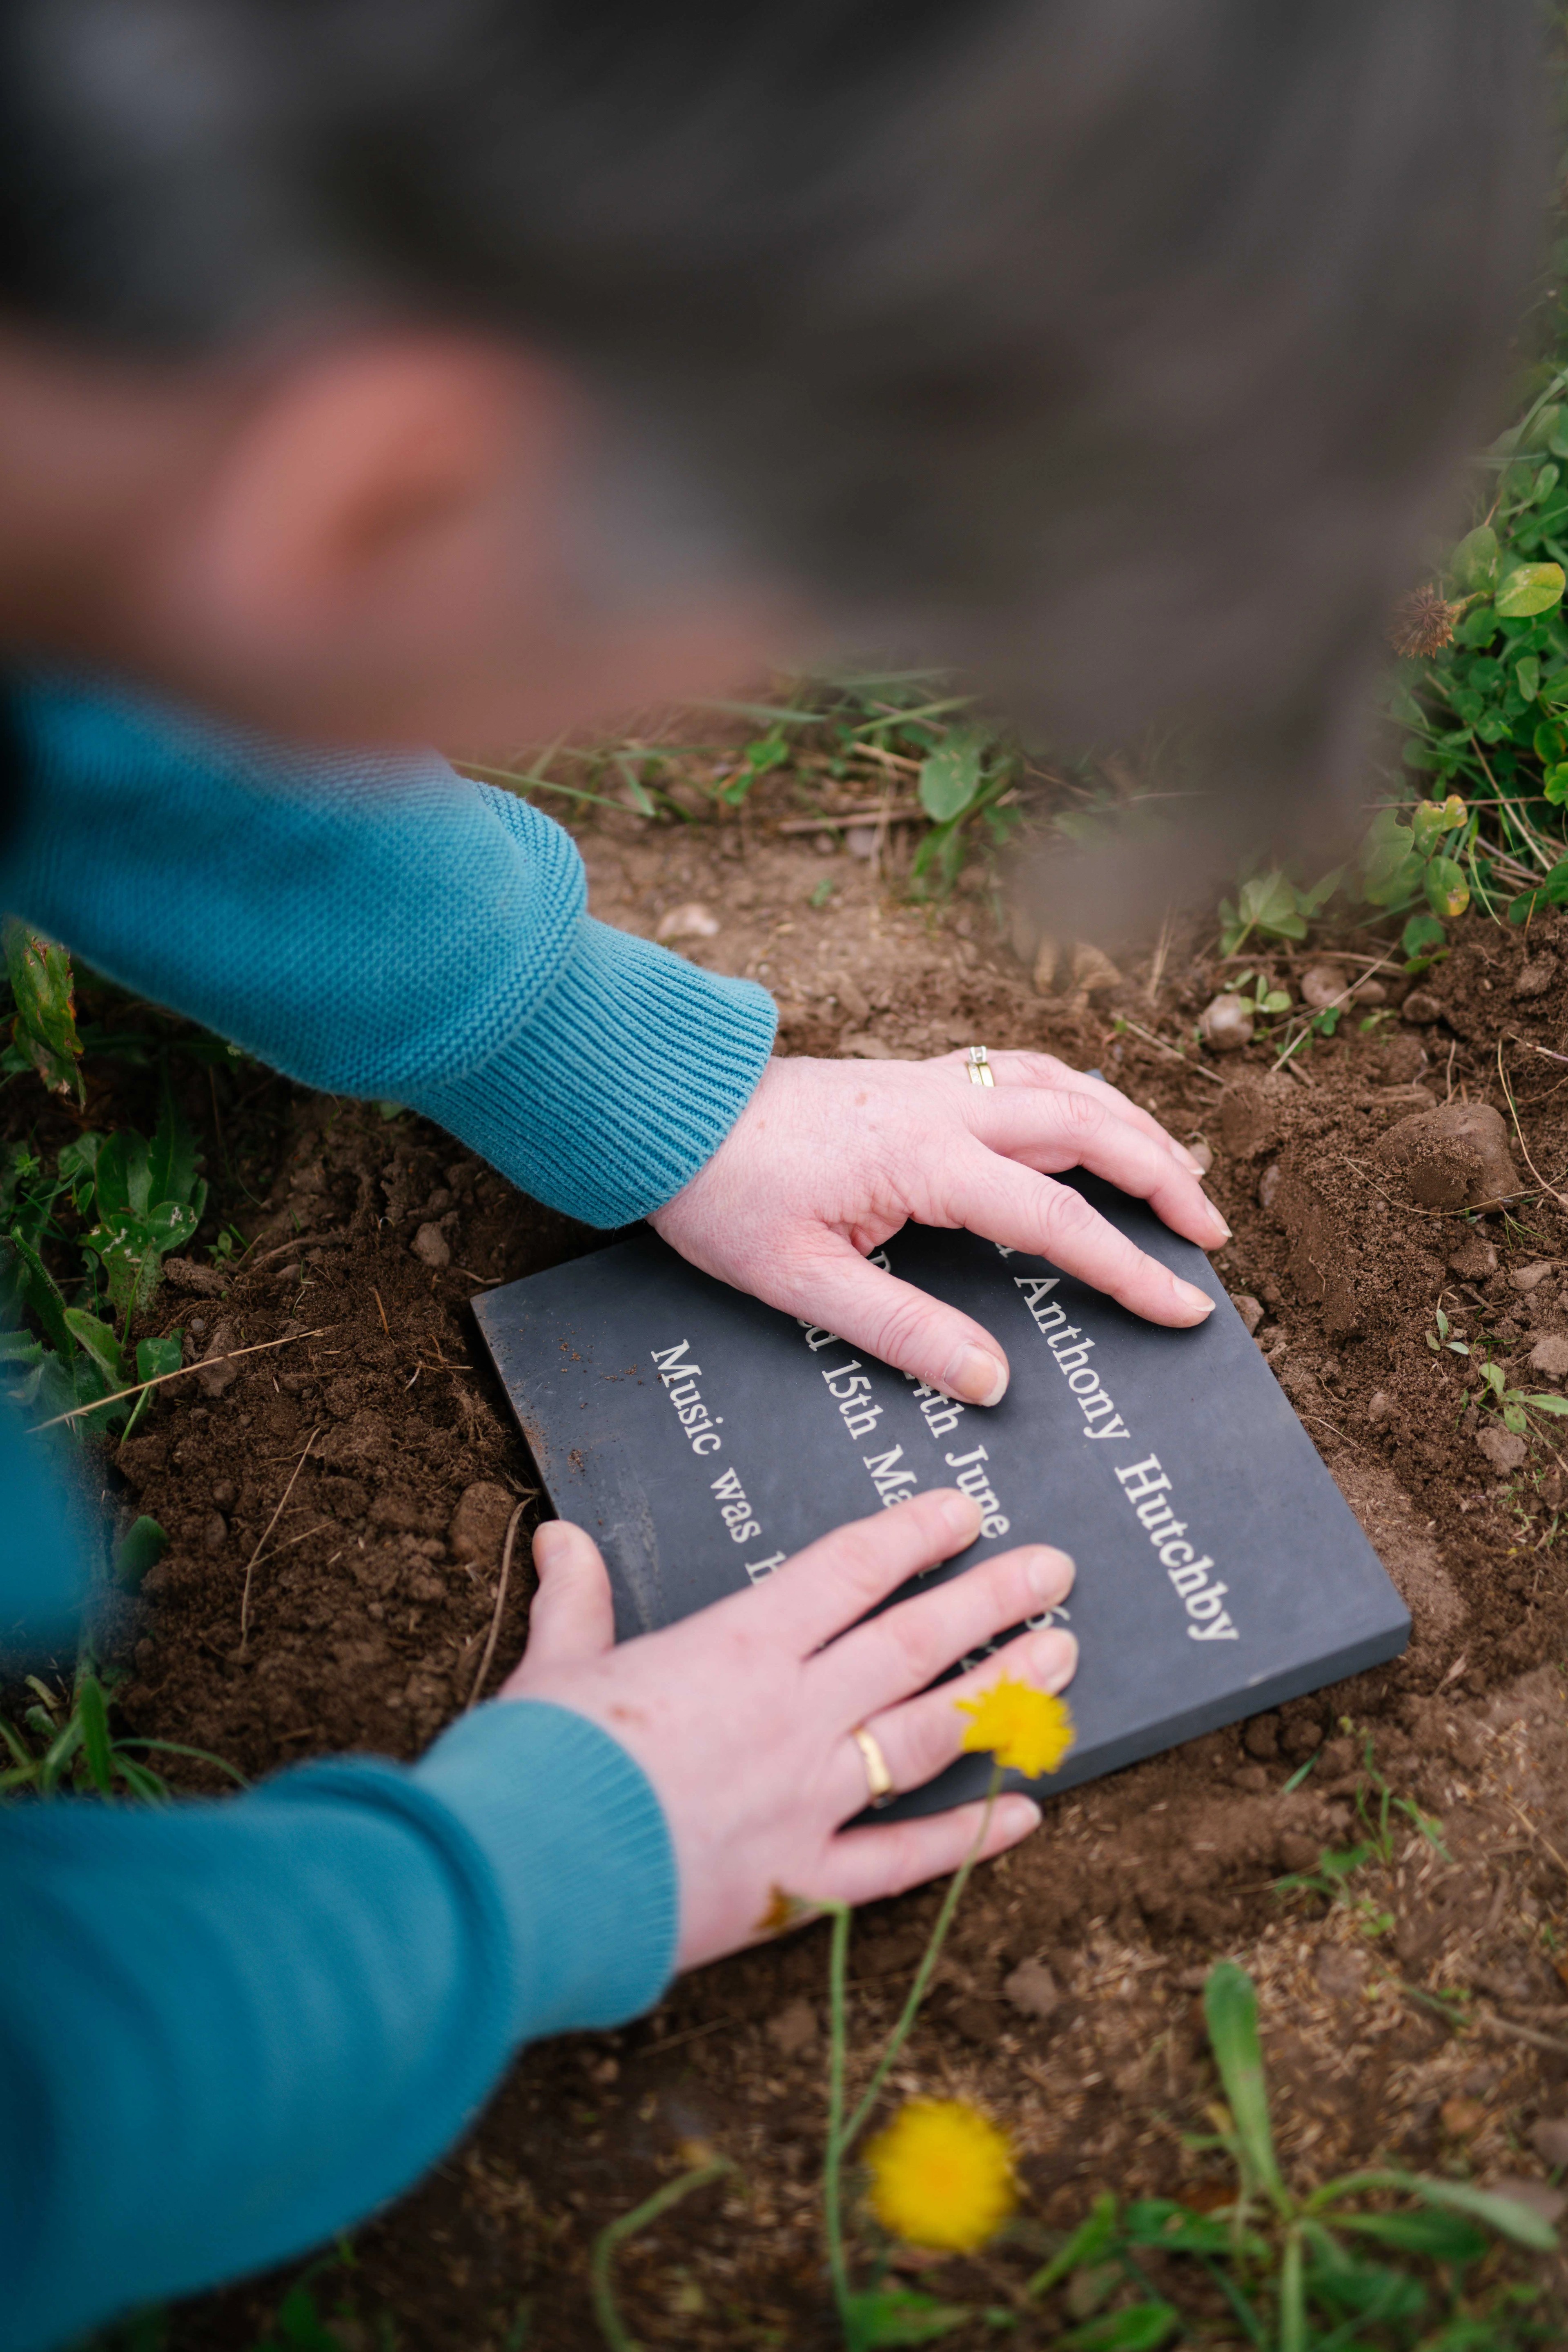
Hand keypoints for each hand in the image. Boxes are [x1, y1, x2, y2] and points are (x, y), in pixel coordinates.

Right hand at [500, 1489, 1075, 1969]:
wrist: (526, 1875)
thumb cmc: (538, 1763)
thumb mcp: (557, 1665)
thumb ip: (576, 1600)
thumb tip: (562, 1536)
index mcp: (737, 1648)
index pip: (849, 1571)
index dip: (913, 1536)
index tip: (965, 1512)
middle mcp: (793, 1713)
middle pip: (914, 1641)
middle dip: (991, 1599)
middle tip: (1055, 1569)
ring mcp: (807, 1799)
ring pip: (928, 1734)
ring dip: (1002, 1692)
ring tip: (1062, 1659)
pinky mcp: (800, 1883)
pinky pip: (902, 1858)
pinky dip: (968, 1837)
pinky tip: (1026, 1813)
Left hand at [652, 1048, 1225, 1406]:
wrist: (668, 1112)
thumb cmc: (722, 1197)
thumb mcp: (801, 1283)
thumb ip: (901, 1331)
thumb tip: (992, 1381)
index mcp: (924, 1161)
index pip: (1057, 1219)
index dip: (1129, 1269)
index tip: (1185, 1309)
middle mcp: (943, 1108)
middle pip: (1089, 1128)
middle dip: (1164, 1178)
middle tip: (1212, 1237)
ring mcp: (932, 1082)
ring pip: (1064, 1086)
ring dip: (1132, 1125)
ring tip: (1179, 1175)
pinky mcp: (915, 1076)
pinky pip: (1021, 1070)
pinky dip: (1077, 1092)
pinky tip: (1091, 1119)